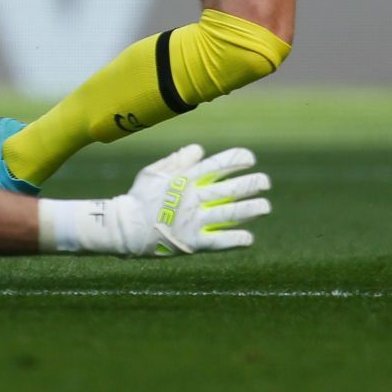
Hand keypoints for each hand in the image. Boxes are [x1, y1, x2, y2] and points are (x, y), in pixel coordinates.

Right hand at [114, 144, 269, 256]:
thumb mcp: (154, 171)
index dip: (236, 160)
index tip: (250, 158)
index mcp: (185, 179)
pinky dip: (235, 240)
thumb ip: (178, 159)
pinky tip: (249, 239)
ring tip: (266, 206)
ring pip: (229, 214)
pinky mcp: (192, 243)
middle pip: (228, 189)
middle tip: (266, 182)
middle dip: (251, 184)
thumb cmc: (139, 197)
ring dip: (251, 210)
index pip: (216, 165)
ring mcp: (193, 221)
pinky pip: (218, 242)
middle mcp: (192, 199)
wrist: (125, 228)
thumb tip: (200, 149)